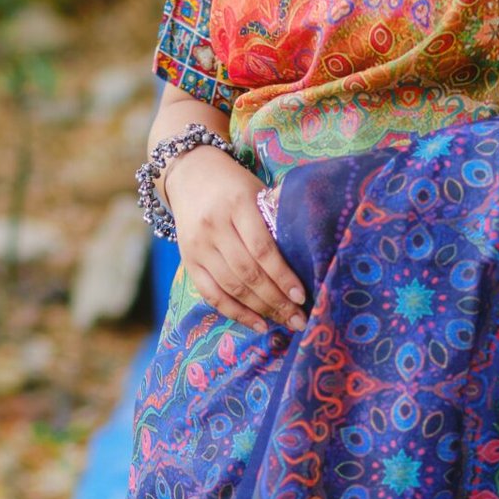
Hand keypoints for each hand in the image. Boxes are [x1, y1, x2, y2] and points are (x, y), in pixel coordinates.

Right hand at [163, 144, 306, 334]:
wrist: (190, 174)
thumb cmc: (234, 185)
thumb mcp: (257, 191)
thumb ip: (277, 217)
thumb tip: (310, 253)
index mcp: (237, 204)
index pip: (262, 248)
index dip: (282, 275)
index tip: (301, 296)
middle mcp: (214, 226)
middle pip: (248, 273)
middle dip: (276, 300)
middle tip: (299, 319)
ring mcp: (198, 246)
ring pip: (230, 287)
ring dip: (260, 310)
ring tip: (284, 323)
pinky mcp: (188, 261)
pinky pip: (211, 294)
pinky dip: (235, 313)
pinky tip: (257, 324)